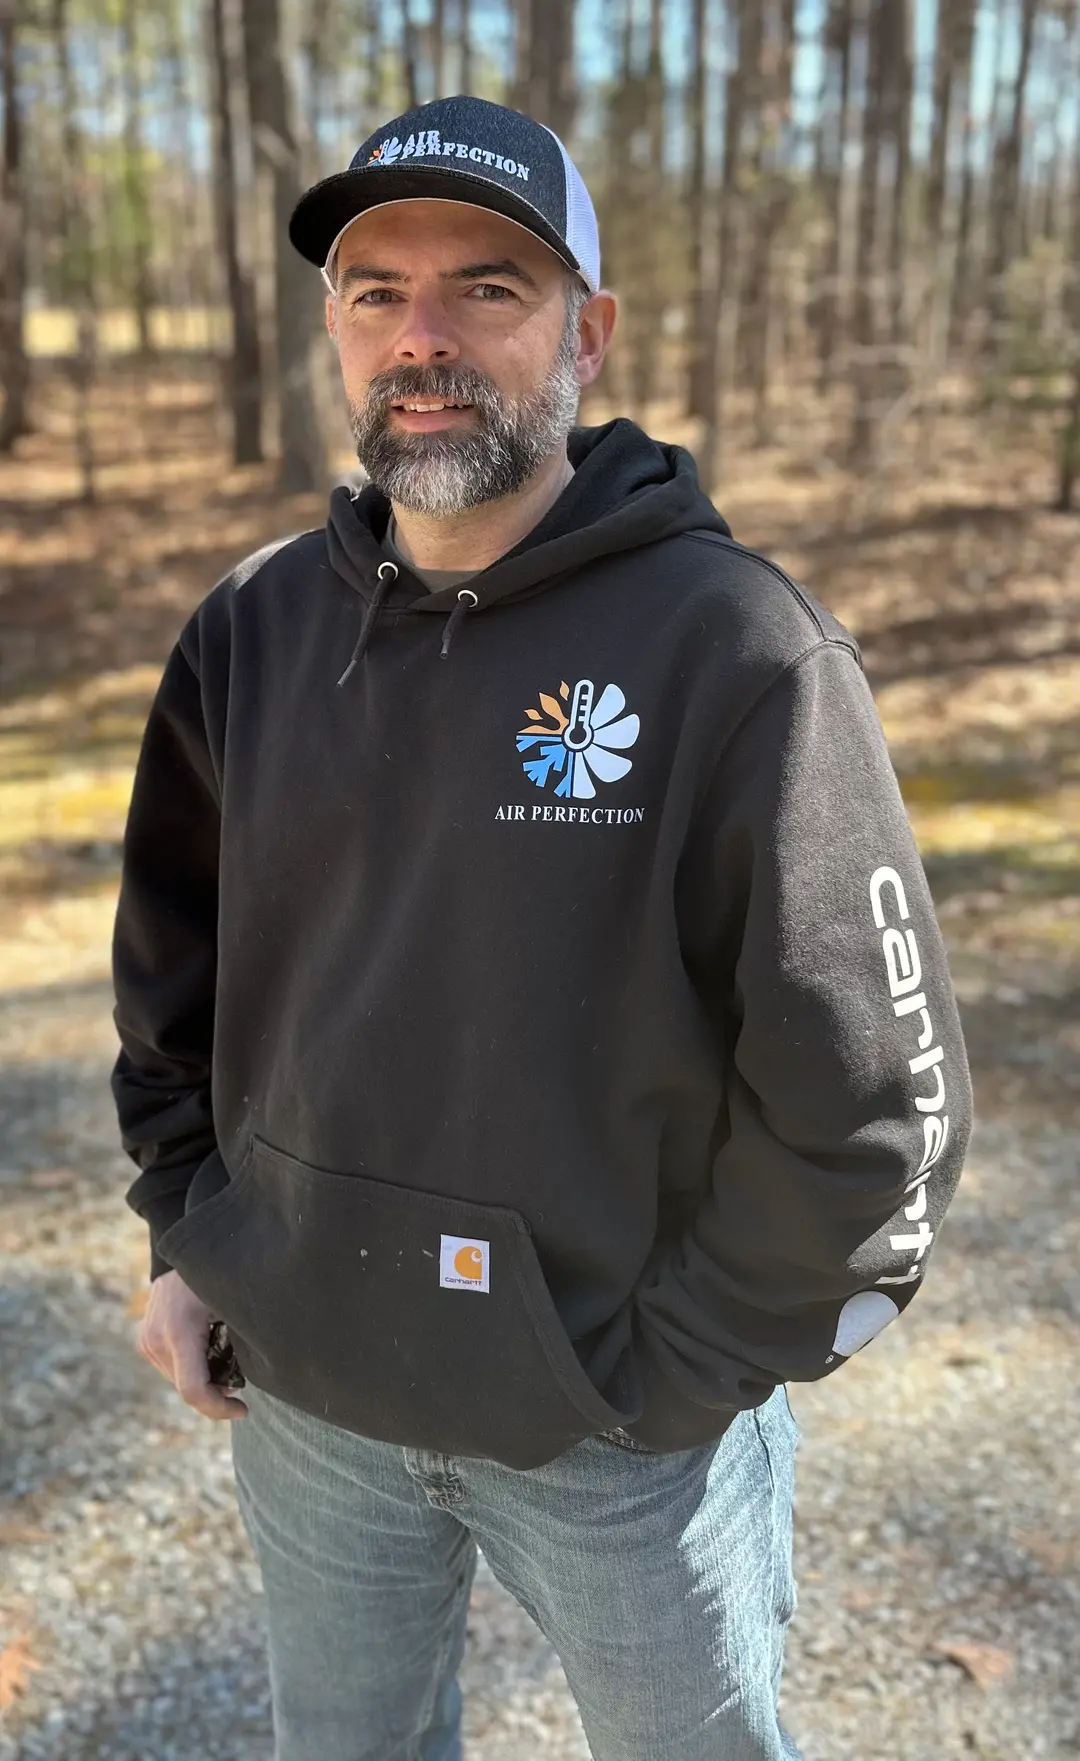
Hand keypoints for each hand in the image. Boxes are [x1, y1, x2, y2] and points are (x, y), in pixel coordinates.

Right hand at [137, 1269, 247, 1420]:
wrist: (183, 1252)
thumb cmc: (216, 1275)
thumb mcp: (234, 1304)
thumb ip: (240, 1340)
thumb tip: (255, 1374)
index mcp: (179, 1331)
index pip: (193, 1390)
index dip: (219, 1408)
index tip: (244, 1409)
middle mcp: (156, 1339)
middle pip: (187, 1388)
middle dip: (216, 1392)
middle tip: (241, 1381)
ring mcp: (146, 1340)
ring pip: (178, 1381)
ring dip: (204, 1380)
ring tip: (225, 1359)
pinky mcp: (144, 1340)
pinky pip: (171, 1368)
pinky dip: (192, 1368)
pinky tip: (208, 1351)